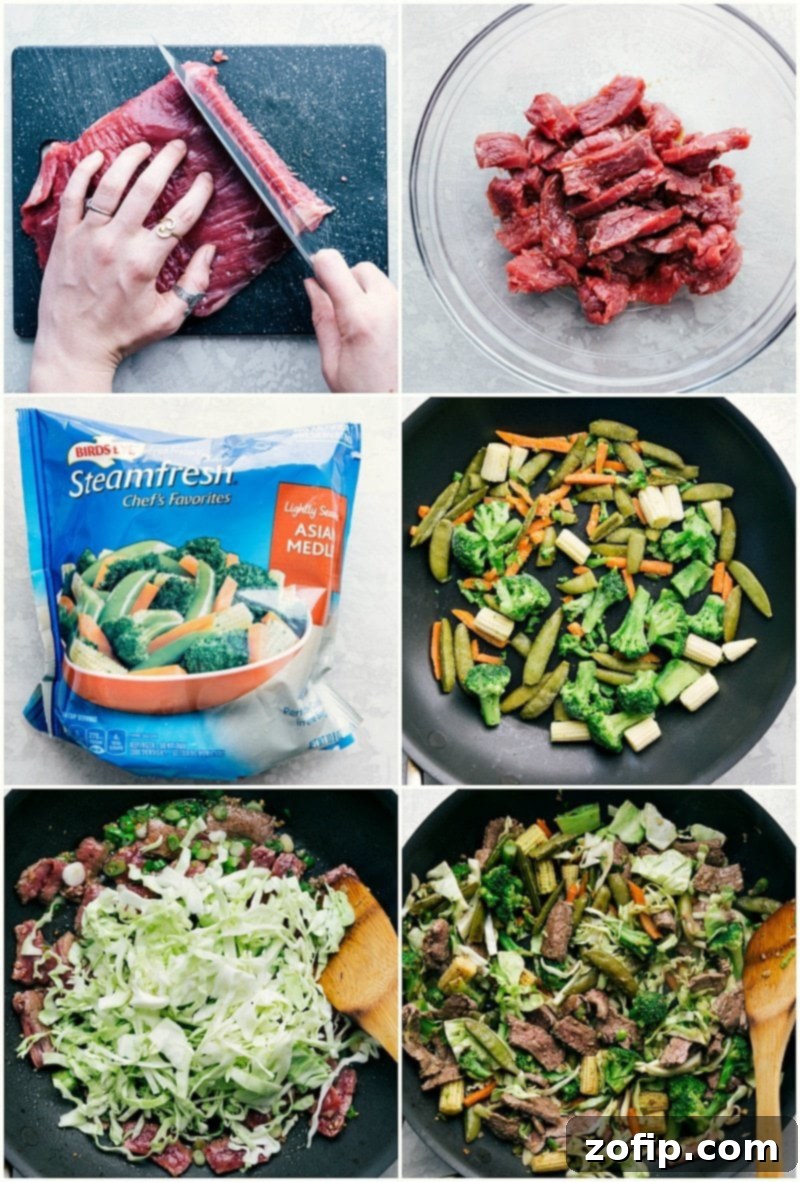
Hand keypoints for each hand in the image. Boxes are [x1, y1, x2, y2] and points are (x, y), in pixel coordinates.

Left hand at [29, 140, 215, 392]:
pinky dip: (84, 172)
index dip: (197, 194)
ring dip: (130, 160)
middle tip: (177, 148)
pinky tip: (97, 157)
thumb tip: (209, 254)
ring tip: (143, 147)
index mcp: (145, 263)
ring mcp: (88, 236)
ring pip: (110, 184)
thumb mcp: (168, 318)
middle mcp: (117, 243)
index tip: (204, 180)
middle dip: (166, 162)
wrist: (75, 344)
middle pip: (146, 189)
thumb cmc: (122, 334)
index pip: (179, 218)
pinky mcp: (65, 236)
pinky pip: (73, 194)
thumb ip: (194, 285)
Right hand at [304, 249, 397, 392]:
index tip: (316, 275)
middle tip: (340, 313)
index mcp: (361, 318)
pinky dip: (377, 302)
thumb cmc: (367, 392)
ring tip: (358, 325)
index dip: (319, 265)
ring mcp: (402, 308)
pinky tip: (373, 328)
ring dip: (362, 292)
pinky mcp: (410, 314)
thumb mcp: (331, 360)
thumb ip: (321, 316)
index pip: (333, 263)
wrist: (395, 405)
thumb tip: (313, 287)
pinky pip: (389, 294)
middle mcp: (386, 307)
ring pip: (376, 278)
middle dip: (344, 283)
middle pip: (358, 267)